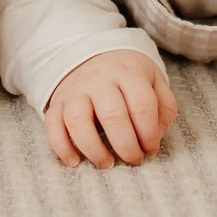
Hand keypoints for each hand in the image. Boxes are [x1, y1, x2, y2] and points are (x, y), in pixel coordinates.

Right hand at [42, 49, 177, 167]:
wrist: (92, 53)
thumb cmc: (128, 75)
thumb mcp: (153, 79)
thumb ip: (164, 106)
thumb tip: (156, 134)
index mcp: (128, 73)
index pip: (142, 105)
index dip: (150, 134)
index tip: (151, 148)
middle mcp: (99, 80)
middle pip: (113, 115)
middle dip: (127, 146)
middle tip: (134, 160)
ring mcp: (75, 90)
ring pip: (78, 121)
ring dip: (94, 149)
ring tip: (107, 163)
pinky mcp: (57, 102)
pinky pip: (52, 126)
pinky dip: (61, 147)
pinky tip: (74, 161)